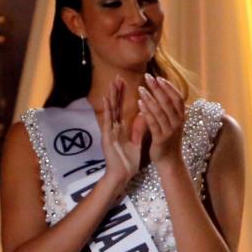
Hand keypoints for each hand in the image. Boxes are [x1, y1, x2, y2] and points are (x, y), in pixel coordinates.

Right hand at [101, 76, 143, 192]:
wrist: (122, 174)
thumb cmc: (128, 160)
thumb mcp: (137, 142)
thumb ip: (139, 129)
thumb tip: (144, 115)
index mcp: (121, 128)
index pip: (122, 107)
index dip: (123, 95)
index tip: (126, 82)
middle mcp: (113, 127)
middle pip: (115, 105)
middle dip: (116, 91)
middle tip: (118, 77)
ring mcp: (109, 131)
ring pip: (110, 110)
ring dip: (111, 97)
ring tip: (112, 84)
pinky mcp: (107, 137)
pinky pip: (107, 121)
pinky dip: (106, 110)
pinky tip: (106, 100)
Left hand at [137, 73, 185, 168]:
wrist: (170, 162)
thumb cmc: (169, 142)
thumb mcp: (173, 125)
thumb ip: (170, 111)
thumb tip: (164, 95)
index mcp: (182, 118)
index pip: (178, 98)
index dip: (169, 87)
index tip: (160, 78)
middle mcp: (178, 123)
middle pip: (168, 101)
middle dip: (157, 88)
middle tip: (148, 77)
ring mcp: (170, 130)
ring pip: (160, 110)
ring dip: (150, 97)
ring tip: (140, 88)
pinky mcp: (161, 138)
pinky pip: (153, 122)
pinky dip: (146, 111)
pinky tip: (139, 103)